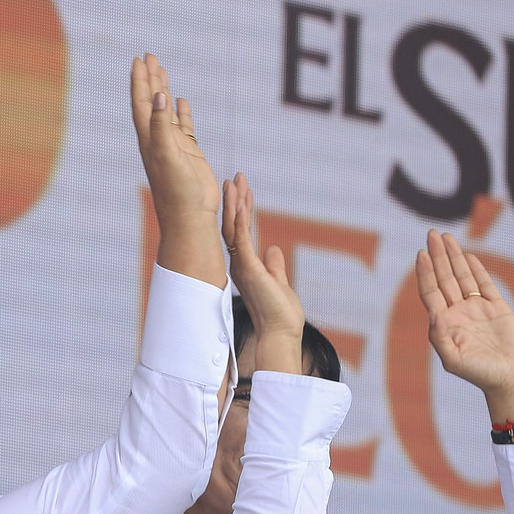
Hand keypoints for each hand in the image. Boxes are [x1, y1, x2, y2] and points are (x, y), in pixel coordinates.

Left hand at [132, 53, 225, 286]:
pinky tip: (181, 100)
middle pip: (151, 102)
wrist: (190, 218)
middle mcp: (158, 140)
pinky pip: (184, 126)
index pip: (141, 103)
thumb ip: (161, 126)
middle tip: (149, 55)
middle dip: (150, 79)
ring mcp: (173, 146)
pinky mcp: (189, 153)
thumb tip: (159, 97)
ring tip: (161, 69)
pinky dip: (182, 111)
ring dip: (163, 90)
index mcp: (149, 139)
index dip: (140, 81)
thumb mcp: (167, 156)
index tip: (139, 60)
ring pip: (166, 111)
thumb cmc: (176, 192)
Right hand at [223, 173, 304, 373]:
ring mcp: (242, 266)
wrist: (279, 335)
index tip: (243, 192)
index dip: (241, 212)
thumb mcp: (280, 283)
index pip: (241, 234)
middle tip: (235, 178)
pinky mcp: (248, 268)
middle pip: (233, 227)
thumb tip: (275, 249)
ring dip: (235, 203)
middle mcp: (239, 264)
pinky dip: (239, 218)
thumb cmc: (280, 316)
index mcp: (246, 267)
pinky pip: (241, 238)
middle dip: (235, 201)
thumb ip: (275, 266)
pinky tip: (240, 201)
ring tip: (234, 181)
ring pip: (234, 228)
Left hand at [414, 230, 513, 423]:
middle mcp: (458, 313)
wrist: (510, 380)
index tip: (421, 253)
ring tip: (445, 237)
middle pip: (444, 278)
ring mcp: (477, 309)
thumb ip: (440, 338)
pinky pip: (485, 284)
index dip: (425, 272)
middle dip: (437, 256)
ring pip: (463, 277)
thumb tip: (433, 314)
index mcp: (444, 323)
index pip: (431, 292)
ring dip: (454, 257)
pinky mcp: (498, 308)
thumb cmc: (479, 374)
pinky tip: (467, 256)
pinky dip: (477, 269)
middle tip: (431, 233)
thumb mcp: (453, 360)